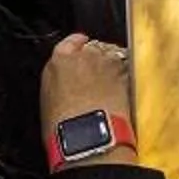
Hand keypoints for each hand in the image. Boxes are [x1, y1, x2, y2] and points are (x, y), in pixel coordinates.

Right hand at [40, 33, 137, 163]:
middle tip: (96, 80)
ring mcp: (108, 62)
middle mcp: (84, 55)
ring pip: (114, 56)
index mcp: (59, 61)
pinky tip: (123, 93)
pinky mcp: (127, 73)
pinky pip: (128, 68)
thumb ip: (60, 84)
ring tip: (111, 89)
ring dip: (113, 68)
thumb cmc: (63, 128)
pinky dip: (127, 77)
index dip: (78, 45)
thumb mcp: (49, 101)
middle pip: (94, 48)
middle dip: (96, 60)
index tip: (83, 47)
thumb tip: (67, 89)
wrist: (88, 136)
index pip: (70, 42)